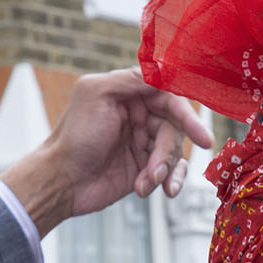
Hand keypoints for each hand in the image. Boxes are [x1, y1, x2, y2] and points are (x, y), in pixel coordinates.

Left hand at [1, 69, 213, 239]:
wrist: (61, 181)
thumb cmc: (74, 136)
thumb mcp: (97, 94)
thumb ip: (131, 80)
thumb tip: (164, 72)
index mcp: (128, 92)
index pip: (169, 96)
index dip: (186, 115)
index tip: (201, 136)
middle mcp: (139, 114)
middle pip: (174, 128)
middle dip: (168, 152)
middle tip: (156, 170)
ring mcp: (143, 142)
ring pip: (174, 152)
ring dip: (163, 170)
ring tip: (146, 183)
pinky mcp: (145, 167)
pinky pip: (171, 171)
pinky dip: (168, 181)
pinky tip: (156, 190)